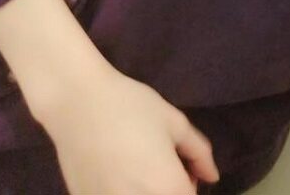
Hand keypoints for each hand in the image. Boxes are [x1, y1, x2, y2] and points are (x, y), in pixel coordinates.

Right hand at [37, 64, 219, 194]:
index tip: (184, 170)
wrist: (77, 103)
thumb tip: (212, 175)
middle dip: (170, 190)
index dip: (190, 184)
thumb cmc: (130, 106)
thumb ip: (198, 152)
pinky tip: (116, 173)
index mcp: (167, 187)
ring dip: (146, 191)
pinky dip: (121, 191)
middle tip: (161, 169)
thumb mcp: (174, 122)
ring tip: (139, 171)